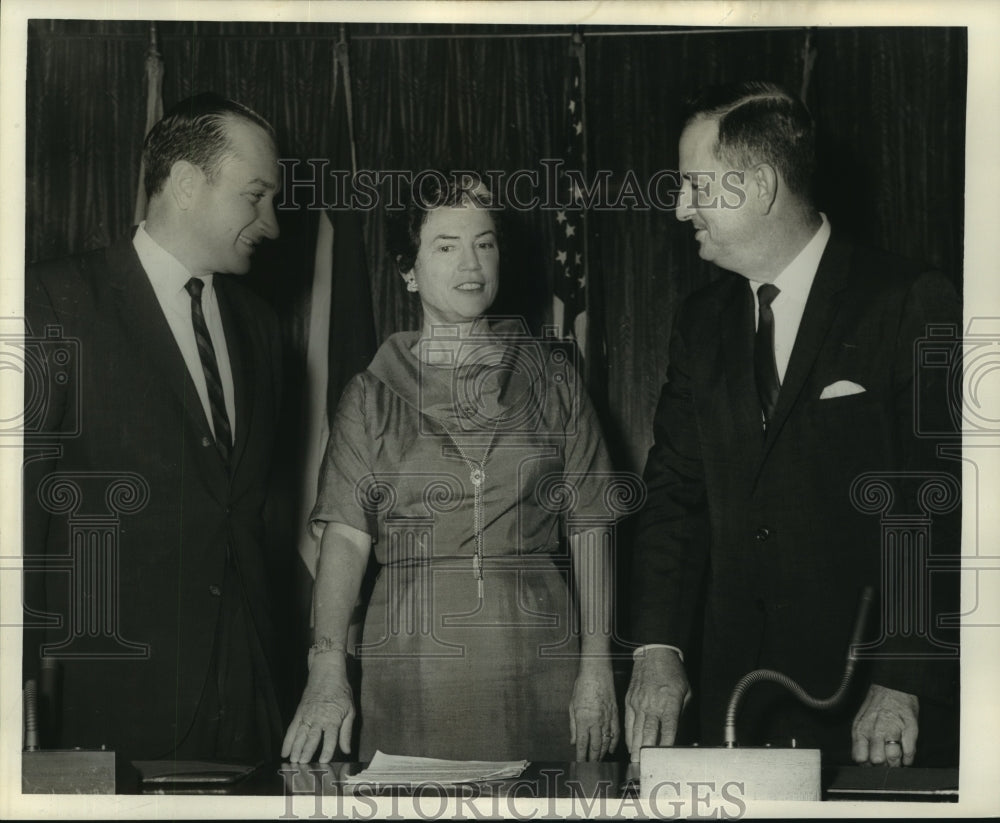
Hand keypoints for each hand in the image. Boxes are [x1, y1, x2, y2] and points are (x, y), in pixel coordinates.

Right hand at [281, 654, 354, 763]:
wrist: (327, 673)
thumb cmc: (341, 691)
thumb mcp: (350, 710)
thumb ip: (346, 732)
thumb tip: (347, 750)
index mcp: (333, 719)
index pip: (330, 739)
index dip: (327, 751)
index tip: (323, 762)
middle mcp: (318, 719)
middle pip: (312, 739)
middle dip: (307, 753)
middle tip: (302, 765)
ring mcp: (307, 716)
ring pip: (300, 736)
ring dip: (295, 749)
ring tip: (293, 761)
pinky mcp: (299, 713)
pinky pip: (291, 729)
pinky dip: (287, 741)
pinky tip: (284, 751)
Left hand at [569, 660, 619, 761]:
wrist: (597, 672)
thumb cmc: (583, 686)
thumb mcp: (572, 705)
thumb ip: (573, 725)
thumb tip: (573, 741)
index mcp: (584, 719)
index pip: (582, 744)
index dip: (581, 756)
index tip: (580, 764)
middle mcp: (596, 722)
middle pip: (596, 746)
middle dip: (593, 758)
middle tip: (590, 766)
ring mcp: (608, 719)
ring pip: (607, 742)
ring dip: (602, 753)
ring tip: (599, 760)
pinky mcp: (616, 714)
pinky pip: (616, 733)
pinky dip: (614, 743)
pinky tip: (611, 748)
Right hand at [624, 647, 689, 761]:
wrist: (654, 653)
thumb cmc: (672, 672)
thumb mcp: (685, 692)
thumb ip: (680, 713)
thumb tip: (676, 733)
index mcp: (668, 703)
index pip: (668, 730)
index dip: (666, 746)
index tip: (664, 758)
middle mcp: (652, 705)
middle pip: (648, 733)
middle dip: (646, 752)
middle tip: (644, 767)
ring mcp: (638, 703)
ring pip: (636, 730)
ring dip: (635, 748)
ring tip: (636, 762)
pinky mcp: (629, 700)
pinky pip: (628, 723)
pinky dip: (629, 736)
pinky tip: (631, 746)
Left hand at [851, 683, 918, 766]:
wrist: (893, 688)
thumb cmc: (876, 707)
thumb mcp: (861, 721)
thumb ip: (861, 741)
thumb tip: (864, 762)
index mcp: (862, 729)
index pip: (860, 757)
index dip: (866, 765)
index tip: (871, 765)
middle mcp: (876, 730)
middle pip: (877, 760)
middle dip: (882, 766)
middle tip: (886, 763)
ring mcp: (894, 729)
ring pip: (893, 758)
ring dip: (896, 763)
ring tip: (896, 760)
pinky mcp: (910, 728)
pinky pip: (910, 752)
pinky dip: (908, 758)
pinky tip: (906, 757)